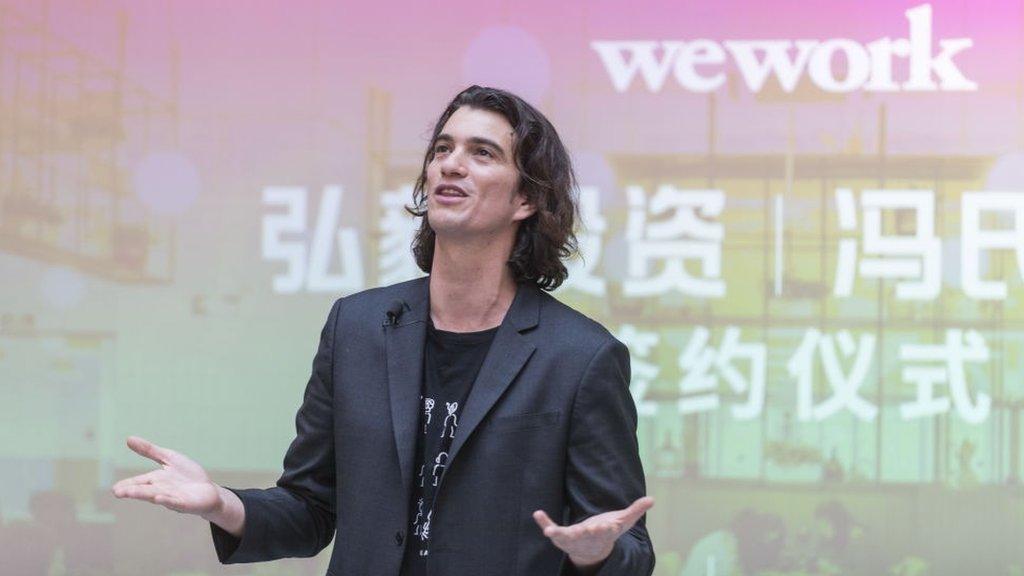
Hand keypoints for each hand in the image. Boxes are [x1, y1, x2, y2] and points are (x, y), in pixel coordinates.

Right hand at [111, 436, 221, 517]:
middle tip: (117, 492)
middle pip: (144, 490)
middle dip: (132, 491)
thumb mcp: (169, 458)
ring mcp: (172, 497)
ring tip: (131, 493)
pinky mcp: (185, 503)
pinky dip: (166, 500)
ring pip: (156, 495)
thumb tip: (128, 438)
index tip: (115, 488)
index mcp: (156, 480)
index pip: (138, 482)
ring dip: (144, 494)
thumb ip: (150, 450)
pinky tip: (158, 498)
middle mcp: (161, 490)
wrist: (208, 490)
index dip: (127, 484)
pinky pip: (175, 502)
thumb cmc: (187, 475)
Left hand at [532, 496, 654, 570]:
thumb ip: (636, 510)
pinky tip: (537, 513)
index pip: (606, 532)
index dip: (605, 529)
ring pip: (566, 537)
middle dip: (586, 533)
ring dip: (558, 534)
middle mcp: (587, 537)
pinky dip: (544, 522)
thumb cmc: (608, 531)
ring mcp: (573, 538)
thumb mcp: (623, 521)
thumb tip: (652, 499)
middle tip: (586, 529)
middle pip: (586, 536)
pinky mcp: (561, 536)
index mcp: (603, 533)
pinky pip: (551, 528)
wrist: (592, 552)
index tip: (606, 526)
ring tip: (549, 531)